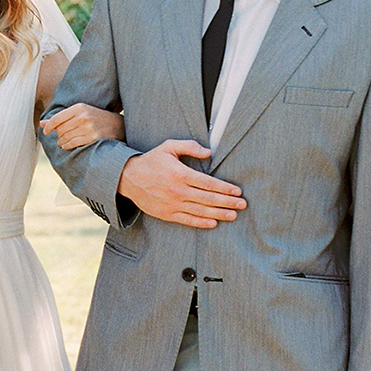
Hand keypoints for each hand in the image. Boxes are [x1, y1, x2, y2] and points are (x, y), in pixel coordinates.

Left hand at [40, 103, 124, 149]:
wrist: (117, 125)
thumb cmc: (96, 118)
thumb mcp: (80, 113)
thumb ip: (61, 118)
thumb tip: (41, 123)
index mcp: (79, 107)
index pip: (57, 118)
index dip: (49, 126)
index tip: (46, 131)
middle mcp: (83, 116)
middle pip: (61, 129)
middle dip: (58, 135)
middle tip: (60, 137)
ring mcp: (88, 127)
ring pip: (65, 137)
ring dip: (61, 142)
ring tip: (63, 142)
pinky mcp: (92, 137)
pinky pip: (73, 144)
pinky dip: (67, 146)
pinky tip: (67, 145)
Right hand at [116, 139, 244, 227]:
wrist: (128, 178)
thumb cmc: (151, 161)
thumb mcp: (169, 147)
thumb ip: (190, 147)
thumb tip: (209, 152)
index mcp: (180, 174)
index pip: (208, 183)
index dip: (225, 188)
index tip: (237, 191)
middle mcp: (177, 191)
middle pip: (208, 199)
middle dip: (228, 202)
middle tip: (242, 204)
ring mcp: (172, 204)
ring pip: (200, 211)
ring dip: (219, 214)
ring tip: (233, 215)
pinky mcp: (166, 214)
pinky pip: (187, 220)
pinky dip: (201, 223)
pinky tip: (214, 223)